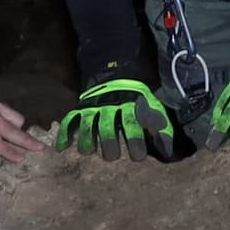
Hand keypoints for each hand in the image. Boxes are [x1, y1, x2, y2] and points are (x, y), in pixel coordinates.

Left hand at [0, 76, 38, 166]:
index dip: (8, 152)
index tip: (21, 159)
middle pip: (13, 130)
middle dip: (28, 140)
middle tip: (42, 148)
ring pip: (15, 117)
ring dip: (21, 128)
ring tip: (24, 137)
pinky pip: (8, 109)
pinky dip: (13, 117)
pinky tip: (10, 122)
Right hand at [50, 73, 172, 158]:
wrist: (118, 73)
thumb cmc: (138, 99)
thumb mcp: (153, 109)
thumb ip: (161, 129)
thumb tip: (167, 153)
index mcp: (130, 107)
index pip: (132, 124)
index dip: (135, 141)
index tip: (138, 157)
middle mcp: (111, 107)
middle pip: (107, 127)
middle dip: (109, 143)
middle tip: (112, 157)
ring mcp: (94, 107)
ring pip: (88, 125)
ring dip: (87, 140)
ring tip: (88, 152)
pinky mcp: (81, 108)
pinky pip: (70, 120)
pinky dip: (65, 133)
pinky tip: (62, 148)